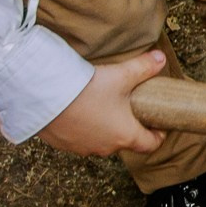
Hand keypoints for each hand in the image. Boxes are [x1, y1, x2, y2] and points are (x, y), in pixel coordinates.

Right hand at [28, 51, 168, 157]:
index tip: (159, 124)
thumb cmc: (86, 89)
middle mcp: (106, 147)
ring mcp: (84, 148)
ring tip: (103, 107)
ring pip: (102, 141)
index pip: (150, 145)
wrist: (44, 96)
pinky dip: (84, 129)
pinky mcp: (64, 145)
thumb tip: (161, 58)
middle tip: (130, 108)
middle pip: (125, 141)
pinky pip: (80, 139)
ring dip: (105, 128)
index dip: (158, 135)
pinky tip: (80, 112)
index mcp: (125, 135)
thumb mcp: (121, 75)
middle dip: (130, 126)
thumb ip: (144, 67)